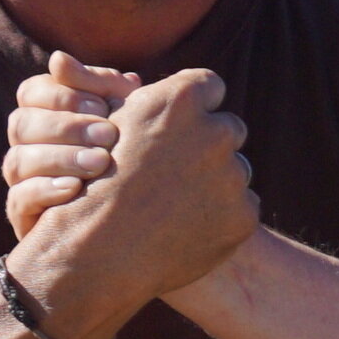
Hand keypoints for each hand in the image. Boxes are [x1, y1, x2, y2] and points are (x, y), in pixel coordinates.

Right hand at [2, 52, 136, 237]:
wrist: (150, 217)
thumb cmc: (137, 155)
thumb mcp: (128, 117)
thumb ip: (101, 86)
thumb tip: (58, 59)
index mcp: (46, 115)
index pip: (31, 92)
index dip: (62, 95)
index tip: (102, 105)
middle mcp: (28, 146)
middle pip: (21, 124)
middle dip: (66, 126)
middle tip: (109, 136)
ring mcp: (24, 182)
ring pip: (17, 161)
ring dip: (60, 158)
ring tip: (100, 163)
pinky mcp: (27, 218)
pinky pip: (17, 200)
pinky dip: (44, 191)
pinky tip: (75, 189)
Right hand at [3, 63, 262, 327]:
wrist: (98, 252)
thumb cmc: (94, 184)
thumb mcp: (111, 127)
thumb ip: (153, 103)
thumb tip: (185, 89)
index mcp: (180, 100)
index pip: (210, 86)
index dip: (195, 104)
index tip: (182, 123)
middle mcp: (215, 131)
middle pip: (229, 128)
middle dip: (209, 144)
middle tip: (177, 169)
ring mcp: (233, 176)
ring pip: (236, 171)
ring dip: (215, 182)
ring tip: (175, 204)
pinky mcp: (245, 215)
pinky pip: (243, 207)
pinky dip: (221, 215)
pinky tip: (186, 226)